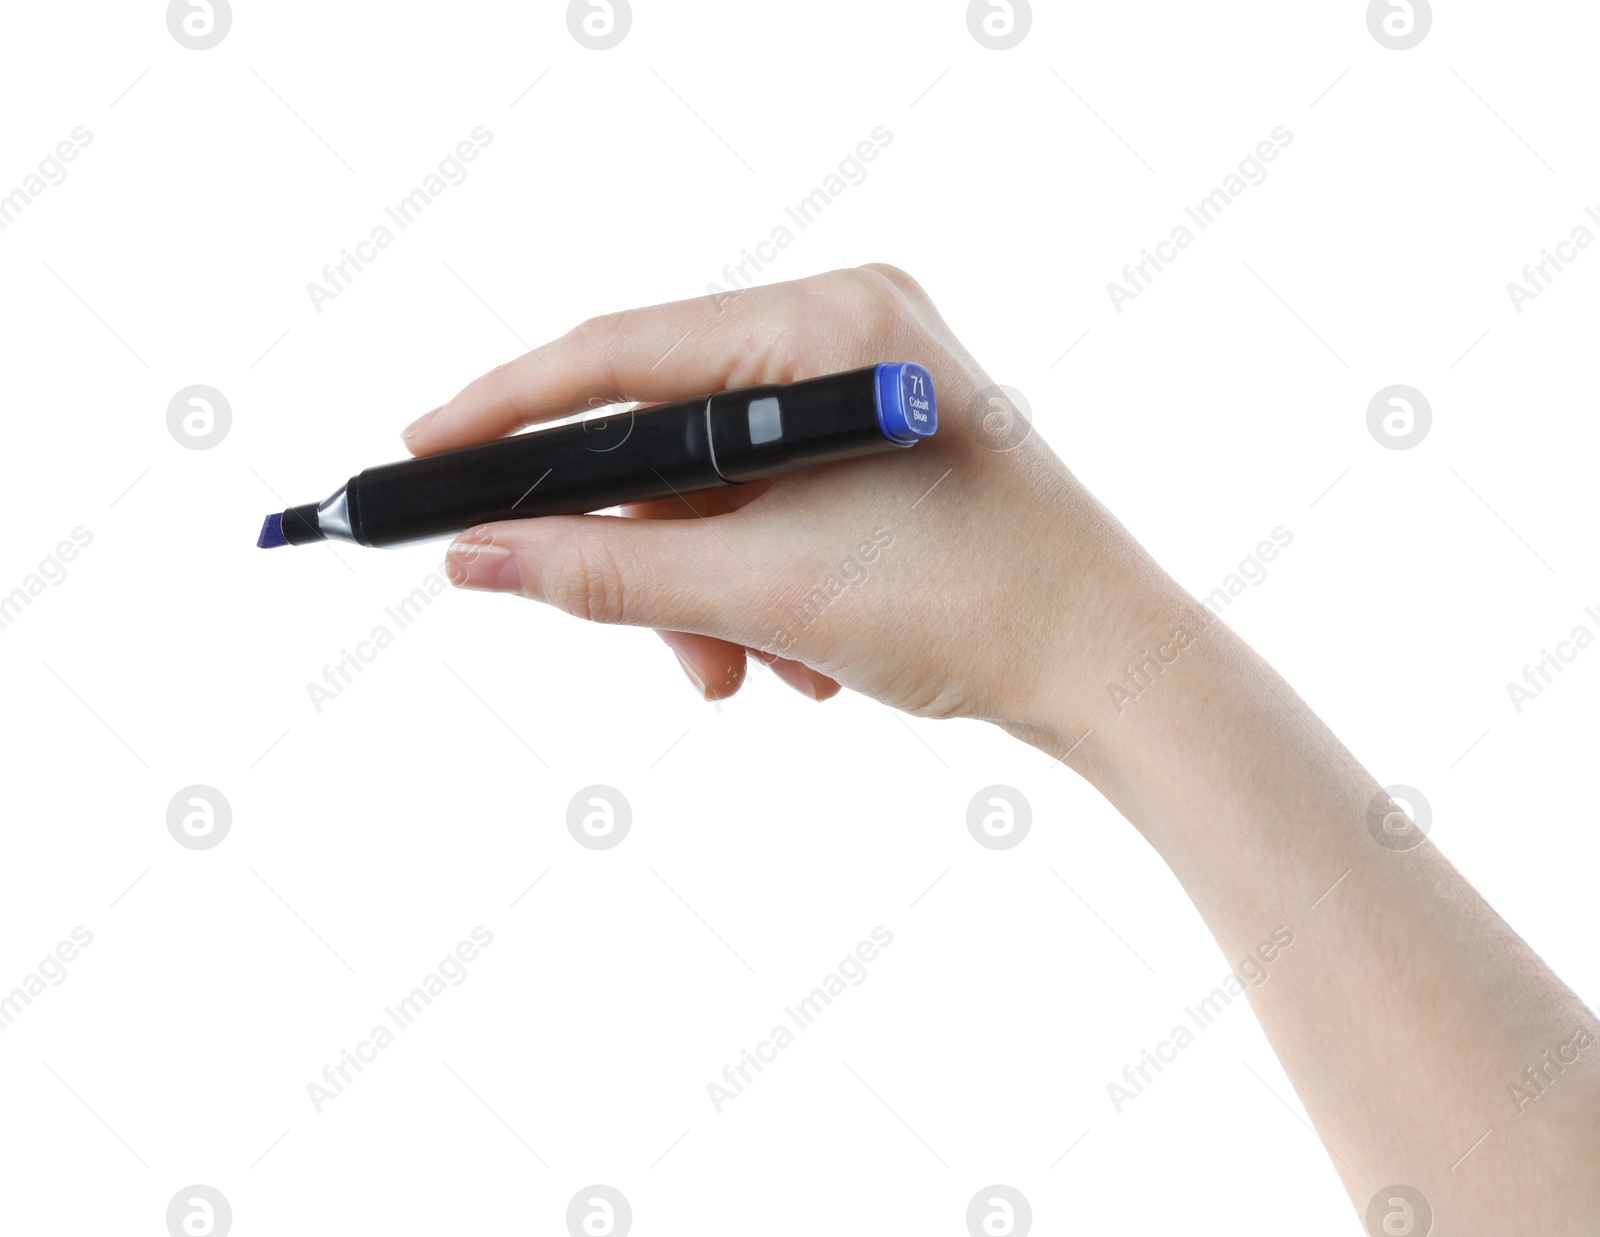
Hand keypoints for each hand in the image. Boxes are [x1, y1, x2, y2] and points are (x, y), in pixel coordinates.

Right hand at [405, 265, 1158, 739]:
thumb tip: (476, 558)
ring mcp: (868, 389)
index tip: (423, 457)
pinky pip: (768, 505)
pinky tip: (800, 657)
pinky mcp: (880, 446)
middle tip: (642, 636)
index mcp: (831, 322)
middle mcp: (850, 331)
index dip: (509, 412)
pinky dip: (757, 587)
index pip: (624, 352)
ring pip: (716, 489)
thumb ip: (604, 577)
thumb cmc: (977, 608)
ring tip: (750, 670)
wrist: (1113, 668)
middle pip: (669, 435)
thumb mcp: (768, 592)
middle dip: (650, 558)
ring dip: (707, 594)